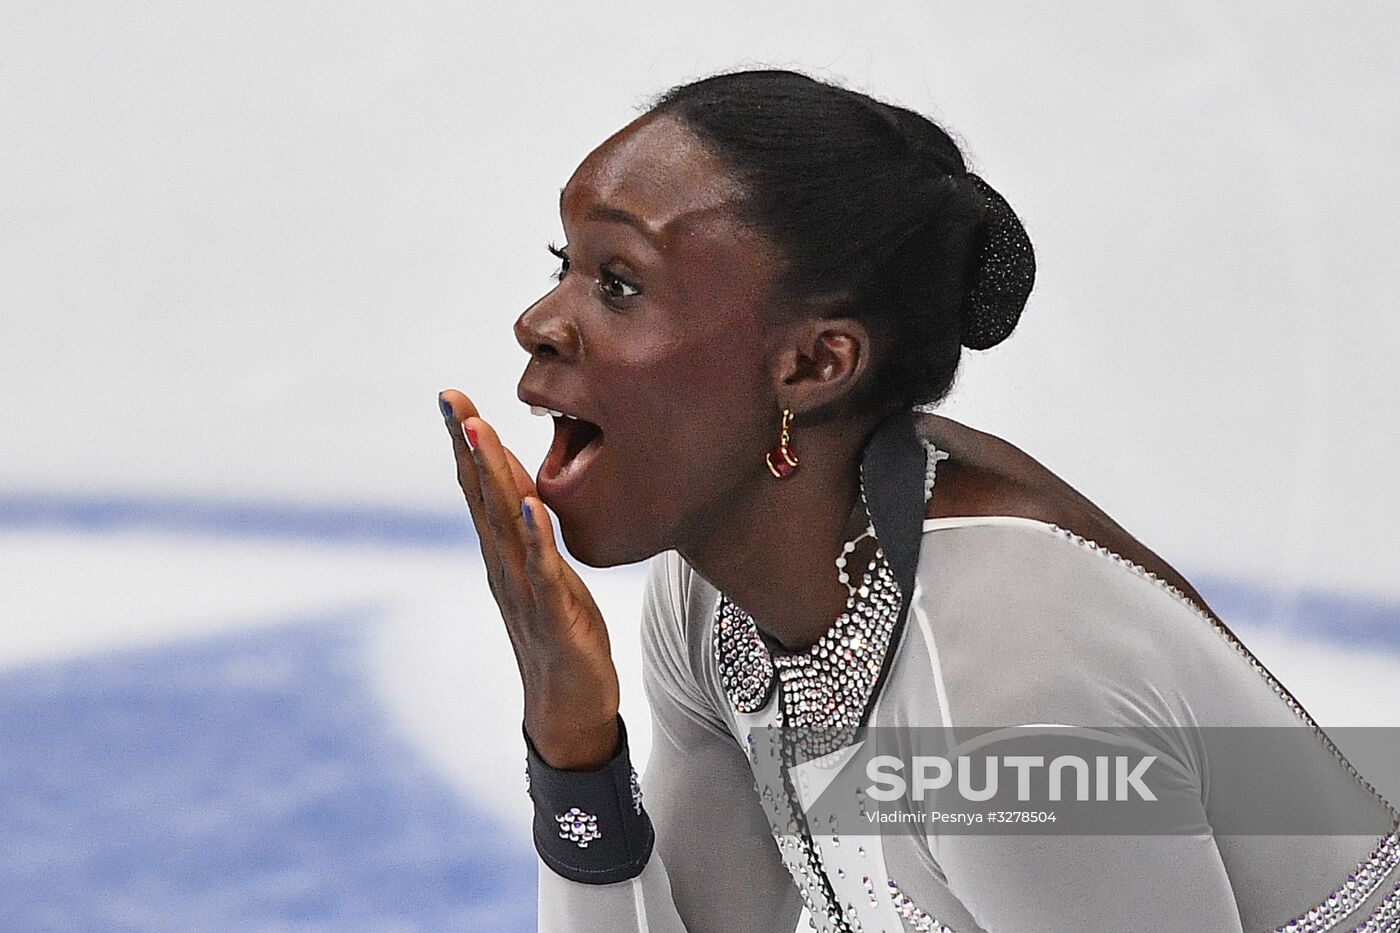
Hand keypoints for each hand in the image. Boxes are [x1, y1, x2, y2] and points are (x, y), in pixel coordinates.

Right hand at [439, 389, 620, 769]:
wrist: (569, 710)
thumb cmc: (563, 636)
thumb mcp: (549, 575)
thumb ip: (534, 535)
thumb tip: (528, 490)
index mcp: (504, 555)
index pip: (480, 490)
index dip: (466, 444)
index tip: (452, 398)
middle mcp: (504, 568)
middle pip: (481, 497)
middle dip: (468, 446)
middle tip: (451, 400)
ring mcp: (524, 592)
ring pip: (504, 525)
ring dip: (492, 477)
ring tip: (479, 433)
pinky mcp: (554, 616)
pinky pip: (544, 571)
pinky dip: (536, 537)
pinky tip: (531, 505)